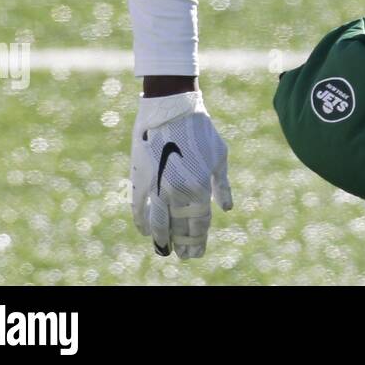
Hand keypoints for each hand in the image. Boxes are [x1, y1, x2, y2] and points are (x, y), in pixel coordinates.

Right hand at [130, 90, 232, 258]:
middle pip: (178, 227)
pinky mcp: (140, 179)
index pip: (199, 223)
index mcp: (200, 187)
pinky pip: (138, 208)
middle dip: (182, 244)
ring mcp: (157, 187)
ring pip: (157, 223)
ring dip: (161, 239)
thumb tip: (226, 208)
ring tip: (164, 250)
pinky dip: (142, 222)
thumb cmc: (201, 131)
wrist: (171, 109)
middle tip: (184, 256)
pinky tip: (146, 232)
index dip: (198, 240)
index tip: (197, 252)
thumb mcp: (219, 157)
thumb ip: (222, 186)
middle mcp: (178, 192)